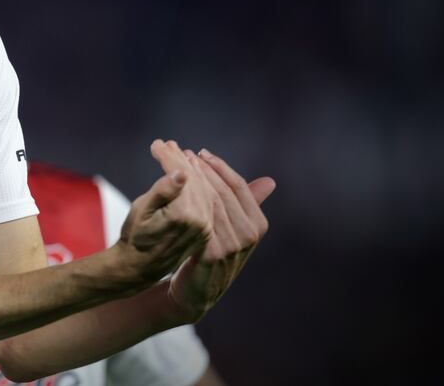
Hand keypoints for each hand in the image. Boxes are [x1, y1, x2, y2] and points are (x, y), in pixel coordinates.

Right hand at [115, 140, 214, 291]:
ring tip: (176, 153)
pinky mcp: (207, 228)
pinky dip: (198, 182)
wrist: (139, 267)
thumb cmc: (134, 237)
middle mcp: (203, 222)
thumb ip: (162, 191)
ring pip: (204, 187)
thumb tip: (181, 173)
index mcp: (187, 216)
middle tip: (166, 144)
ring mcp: (207, 226)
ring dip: (191, 168)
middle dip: (181, 159)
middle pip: (196, 179)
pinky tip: (189, 172)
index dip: (170, 157)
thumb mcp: (141, 211)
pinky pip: (207, 198)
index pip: (183, 176)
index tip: (157, 144)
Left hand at [168, 148, 273, 321]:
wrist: (197, 291)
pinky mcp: (212, 254)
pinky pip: (199, 218)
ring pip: (209, 202)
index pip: (238, 186)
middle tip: (182, 152)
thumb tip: (270, 181)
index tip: (199, 153)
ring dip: (191, 180)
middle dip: (202, 169)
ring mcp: (232, 245)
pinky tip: (172, 190)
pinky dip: (185, 200)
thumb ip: (249, 204)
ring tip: (175, 164)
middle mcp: (248, 235)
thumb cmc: (215, 253)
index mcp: (257, 225)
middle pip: (223, 191)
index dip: (218, 167)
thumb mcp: (235, 228)